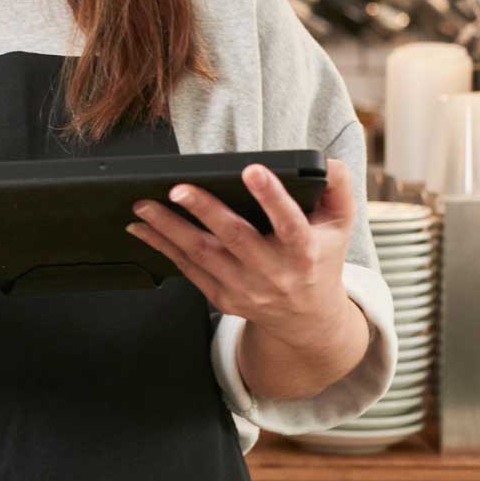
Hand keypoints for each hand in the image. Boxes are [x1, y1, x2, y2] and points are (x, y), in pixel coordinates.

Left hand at [126, 159, 355, 345]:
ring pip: (202, 254)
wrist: (308, 319)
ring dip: (168, 228)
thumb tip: (328, 161)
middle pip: (235, 238)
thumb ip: (337, 190)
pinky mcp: (222, 297)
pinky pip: (187, 269)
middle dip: (204, 211)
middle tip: (176, 188)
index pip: (289, 222)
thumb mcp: (339, 226)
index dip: (272, 196)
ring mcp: (246, 288)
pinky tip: (140, 227)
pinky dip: (161, 247)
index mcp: (303, 250)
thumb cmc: (319, 259)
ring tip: (142, 205)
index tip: (252, 170)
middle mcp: (273, 272)